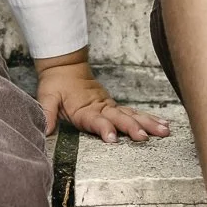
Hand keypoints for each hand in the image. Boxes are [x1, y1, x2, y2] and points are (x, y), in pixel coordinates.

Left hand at [34, 55, 170, 143]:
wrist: (65, 67)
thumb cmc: (56, 84)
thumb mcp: (47, 97)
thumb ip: (47, 113)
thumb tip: (43, 130)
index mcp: (83, 108)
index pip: (95, 120)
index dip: (103, 128)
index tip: (112, 138)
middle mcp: (100, 107)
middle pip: (119, 118)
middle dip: (132, 127)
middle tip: (144, 137)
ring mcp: (110, 106)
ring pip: (131, 115)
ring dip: (148, 123)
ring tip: (164, 132)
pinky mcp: (115, 106)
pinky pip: (134, 113)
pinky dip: (149, 118)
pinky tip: (163, 124)